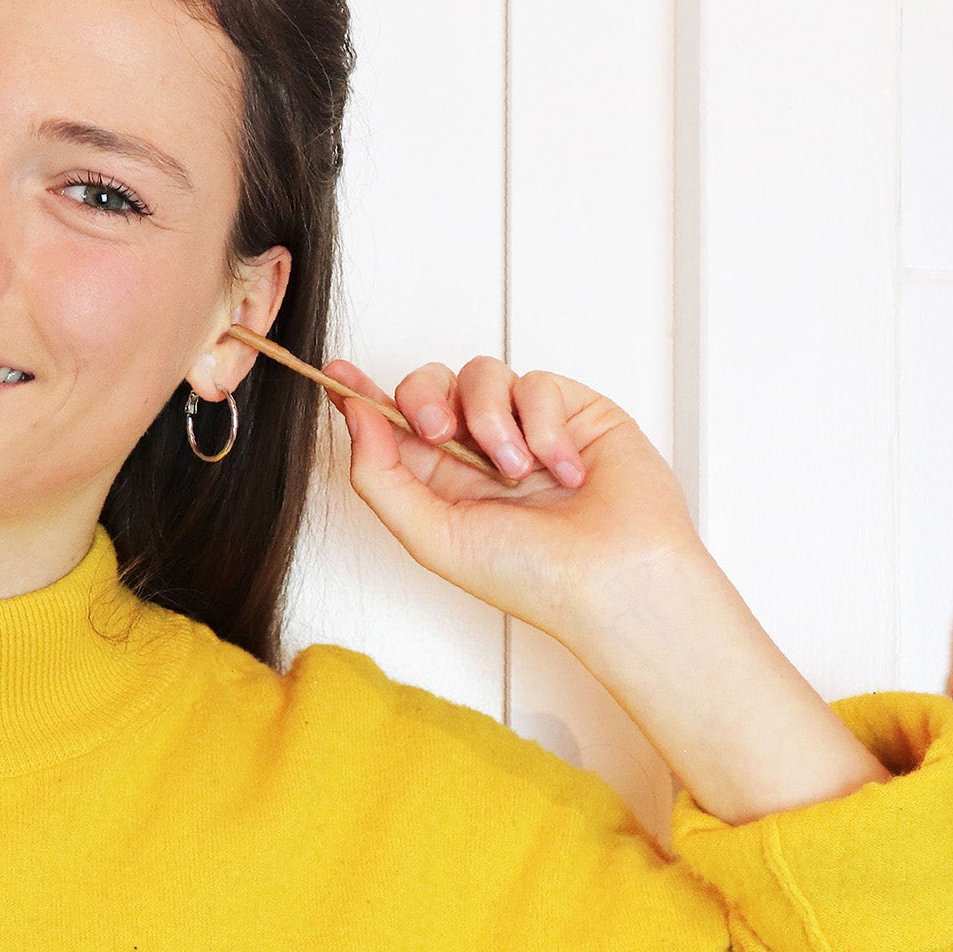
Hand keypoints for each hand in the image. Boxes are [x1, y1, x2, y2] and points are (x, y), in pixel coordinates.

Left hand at [321, 353, 702, 643]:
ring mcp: (526, 427)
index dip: (364, 396)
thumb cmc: (533, 577)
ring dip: (495, 422)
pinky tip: (565, 471)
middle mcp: (479, 452)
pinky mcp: (572, 410)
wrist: (616, 578)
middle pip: (430, 385)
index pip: (392, 425)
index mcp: (441, 484)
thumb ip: (381, 477)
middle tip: (440, 431)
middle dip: (425, 398)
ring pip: (482, 375)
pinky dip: (545, 427)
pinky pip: (537, 383)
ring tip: (519, 472)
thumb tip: (353, 417)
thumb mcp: (433, 537)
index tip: (337, 373)